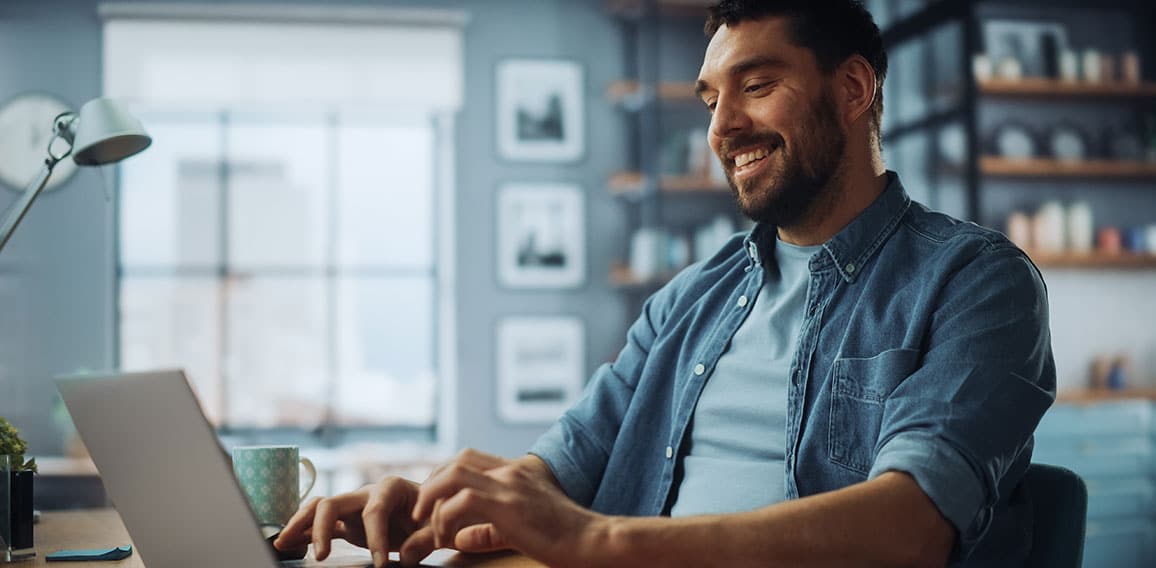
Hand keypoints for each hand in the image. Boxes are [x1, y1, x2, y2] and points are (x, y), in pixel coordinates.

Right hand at [274, 476, 432, 566]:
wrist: (432, 513)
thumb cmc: (436, 516)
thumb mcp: (438, 527)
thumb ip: (424, 540)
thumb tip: (404, 558)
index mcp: (391, 488)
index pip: (375, 510)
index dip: (375, 537)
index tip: (381, 563)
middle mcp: (366, 493)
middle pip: (334, 503)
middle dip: (323, 528)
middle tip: (322, 557)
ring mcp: (353, 507)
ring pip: (318, 509)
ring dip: (300, 524)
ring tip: (284, 543)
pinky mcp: (347, 522)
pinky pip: (320, 524)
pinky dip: (303, 533)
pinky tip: (286, 543)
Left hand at [412, 450, 605, 567]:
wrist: (592, 541)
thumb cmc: (564, 538)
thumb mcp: (524, 528)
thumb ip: (492, 530)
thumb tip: (462, 539)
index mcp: (517, 472)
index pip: (470, 458)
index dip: (444, 477)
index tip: (433, 503)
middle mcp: (511, 472)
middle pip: (457, 460)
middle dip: (432, 484)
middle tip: (422, 512)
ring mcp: (510, 485)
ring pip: (453, 474)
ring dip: (431, 498)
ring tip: (424, 522)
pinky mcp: (508, 505)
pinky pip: (461, 501)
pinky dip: (444, 518)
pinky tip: (446, 538)